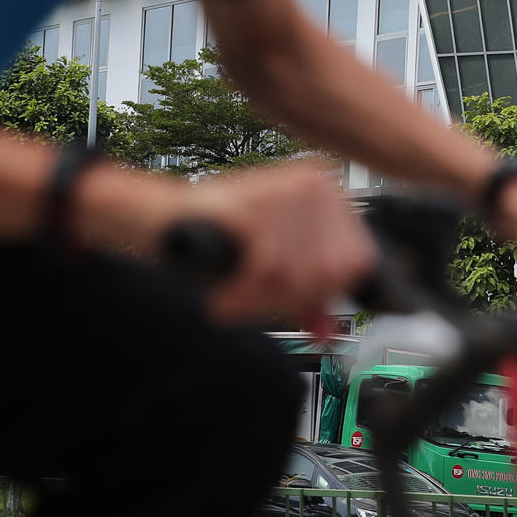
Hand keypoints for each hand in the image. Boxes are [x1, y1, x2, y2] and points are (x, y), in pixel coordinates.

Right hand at [80, 160, 374, 330]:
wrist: (157, 216)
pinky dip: (243, 296)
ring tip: (235, 293)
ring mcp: (286, 193)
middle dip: (292, 299)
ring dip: (262, 301)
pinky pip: (266, 273)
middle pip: (331, 274)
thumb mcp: (273, 263)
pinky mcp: (255, 208)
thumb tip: (331, 331)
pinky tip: (224, 296)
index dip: (326, 294)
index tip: (295, 300)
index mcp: (326, 190)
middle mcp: (314, 186)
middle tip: (257, 299)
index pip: (358, 262)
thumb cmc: (217, 235)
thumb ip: (307, 294)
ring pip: (299, 278)